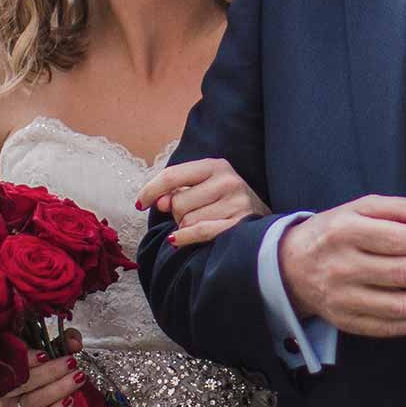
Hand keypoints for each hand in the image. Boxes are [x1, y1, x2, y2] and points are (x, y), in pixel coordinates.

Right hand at [0, 330, 84, 406]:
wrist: (35, 400)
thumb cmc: (42, 371)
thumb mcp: (50, 350)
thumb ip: (63, 342)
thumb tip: (74, 343)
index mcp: (7, 365)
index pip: (11, 361)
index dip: (28, 358)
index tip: (46, 354)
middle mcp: (6, 389)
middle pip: (23, 382)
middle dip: (50, 372)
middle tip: (71, 363)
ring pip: (30, 402)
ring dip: (56, 390)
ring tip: (76, 379)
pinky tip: (69, 402)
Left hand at [136, 157, 270, 246]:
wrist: (265, 223)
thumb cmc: (226, 204)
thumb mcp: (203, 189)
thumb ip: (177, 191)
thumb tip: (159, 202)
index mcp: (216, 166)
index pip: (172, 175)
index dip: (151, 190)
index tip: (140, 203)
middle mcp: (228, 181)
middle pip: (177, 202)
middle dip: (176, 213)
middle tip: (192, 214)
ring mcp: (236, 203)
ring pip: (186, 221)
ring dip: (186, 227)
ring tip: (204, 223)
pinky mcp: (239, 225)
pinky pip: (198, 232)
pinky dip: (183, 237)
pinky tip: (176, 240)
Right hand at [277, 196, 405, 337]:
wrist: (290, 266)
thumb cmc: (334, 231)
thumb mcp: (360, 208)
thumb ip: (400, 208)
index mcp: (345, 231)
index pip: (395, 239)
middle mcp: (341, 266)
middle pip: (399, 274)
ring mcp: (341, 297)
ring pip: (395, 305)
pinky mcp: (343, 321)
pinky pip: (383, 327)